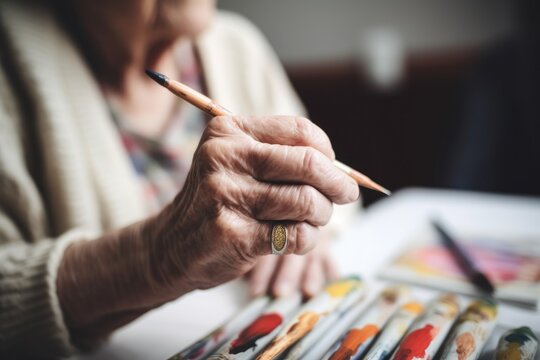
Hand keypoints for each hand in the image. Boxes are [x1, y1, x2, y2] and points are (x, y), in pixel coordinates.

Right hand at [57, 115, 357, 341]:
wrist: (172, 245)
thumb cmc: (218, 201)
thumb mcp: (237, 164)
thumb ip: (282, 157)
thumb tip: (343, 170)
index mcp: (227, 131)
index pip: (299, 131)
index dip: (328, 151)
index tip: (334, 168)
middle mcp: (223, 157)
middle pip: (308, 164)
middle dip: (338, 184)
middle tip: (346, 195)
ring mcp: (225, 195)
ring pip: (307, 201)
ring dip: (322, 215)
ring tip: (315, 220)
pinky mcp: (232, 233)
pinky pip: (296, 234)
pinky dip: (308, 239)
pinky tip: (298, 238)